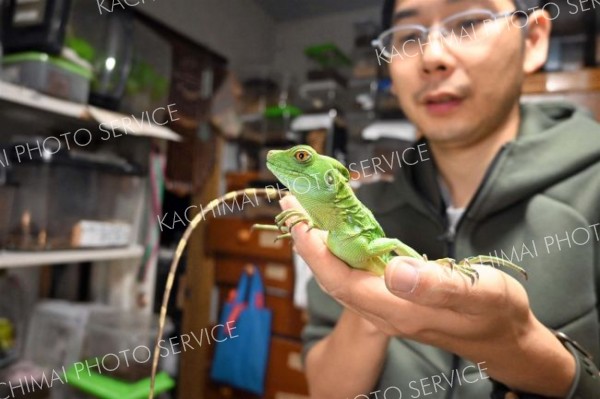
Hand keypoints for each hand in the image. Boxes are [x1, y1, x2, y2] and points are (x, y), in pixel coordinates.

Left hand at [280, 195, 574, 395]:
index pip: (341, 279)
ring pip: (341, 278)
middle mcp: (385, 311)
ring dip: (319, 247)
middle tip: (292, 205)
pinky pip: (355, 277)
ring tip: (307, 215)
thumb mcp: (478, 293)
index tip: (298, 218)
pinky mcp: (394, 301)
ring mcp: (388, 308)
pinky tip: (340, 236)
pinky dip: (340, 253)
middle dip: (307, 242)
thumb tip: (394, 269)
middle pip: (332, 277)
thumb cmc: (497, 312)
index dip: (315, 250)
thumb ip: (436, 285)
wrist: (506, 337)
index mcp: (398, 309)